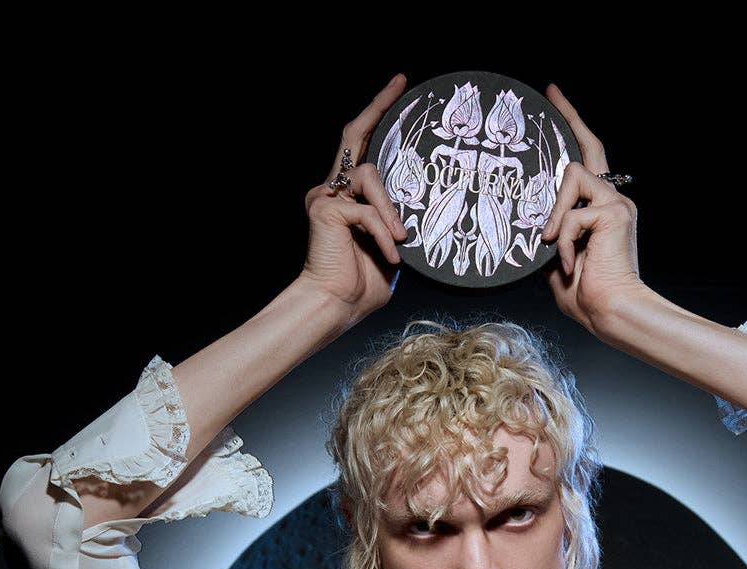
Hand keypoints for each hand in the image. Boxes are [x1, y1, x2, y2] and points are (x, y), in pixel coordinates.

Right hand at [299, 73, 409, 327]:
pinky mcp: (325, 208)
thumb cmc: (361, 284)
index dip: (379, 115)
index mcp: (348, 196)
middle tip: (402, 84)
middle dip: (378, 106)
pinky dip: (383, 233)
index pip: (362, 147)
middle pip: (353, 134)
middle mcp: (331, 189)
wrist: (336, 306)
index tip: (400, 89)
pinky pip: (367, 211)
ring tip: (400, 238)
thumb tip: (421, 212)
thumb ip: (398, 223)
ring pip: (370, 176)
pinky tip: (390, 255)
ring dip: (391, 209)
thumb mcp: (391, 247)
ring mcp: (325, 196)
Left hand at [540, 84, 644, 335]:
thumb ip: (549, 236)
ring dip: (555, 212)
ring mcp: (616, 203)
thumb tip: (526, 224)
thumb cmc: (586, 295)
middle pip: (588, 149)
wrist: (610, 312)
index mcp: (600, 209)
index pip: (586, 161)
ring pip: (572, 176)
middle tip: (550, 92)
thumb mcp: (555, 261)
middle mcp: (613, 198)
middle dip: (569, 116)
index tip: (554, 100)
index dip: (572, 128)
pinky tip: (570, 262)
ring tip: (553, 243)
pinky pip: (572, 216)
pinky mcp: (613, 214)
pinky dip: (564, 242)